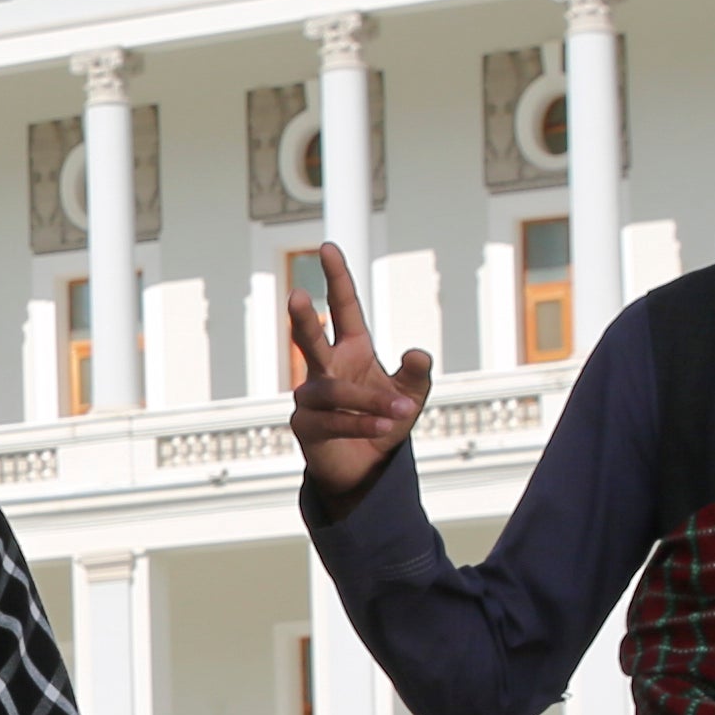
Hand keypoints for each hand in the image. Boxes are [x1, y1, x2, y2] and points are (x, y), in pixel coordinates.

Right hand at [283, 246, 434, 497]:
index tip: (327, 247)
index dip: (336, 278)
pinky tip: (385, 426)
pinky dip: (362, 422)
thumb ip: (417, 374)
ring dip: (369, 401)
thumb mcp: (411, 394)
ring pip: (332, 391)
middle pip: (309, 339)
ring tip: (401, 412)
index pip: (342, 308)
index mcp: (351, 349)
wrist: (367, 467)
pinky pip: (332, 420)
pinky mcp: (306, 426)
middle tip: (297, 296)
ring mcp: (310, 398)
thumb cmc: (385, 419)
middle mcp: (325, 368)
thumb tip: (417, 352)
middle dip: (304, 319)